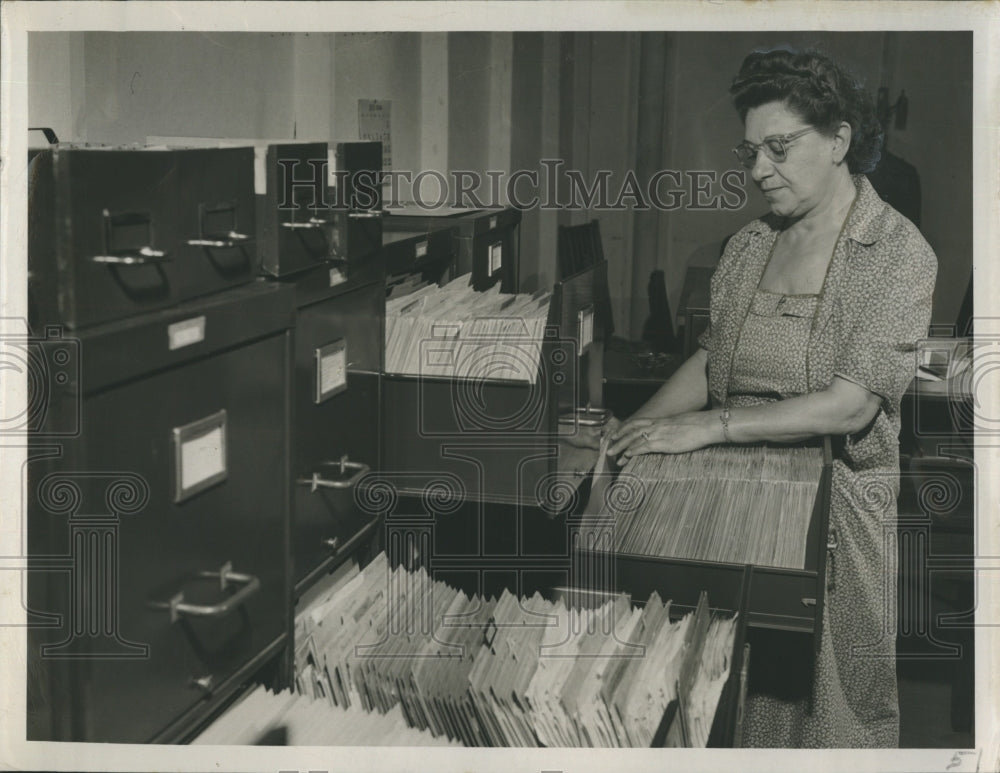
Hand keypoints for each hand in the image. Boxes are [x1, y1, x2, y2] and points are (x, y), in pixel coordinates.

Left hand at [606, 411, 721, 460]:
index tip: (615, 434)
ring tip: (612, 455)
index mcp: (659, 421)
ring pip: (633, 439)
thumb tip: (667, 435)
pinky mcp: (663, 443)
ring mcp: (658, 434)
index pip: (636, 423)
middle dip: (618, 439)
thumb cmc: (697, 426)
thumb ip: (669, 429)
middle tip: (608, 447)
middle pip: (631, 430)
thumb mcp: (679, 425)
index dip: (624, 428)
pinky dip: (632, 451)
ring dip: (621, 447)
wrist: (706, 425)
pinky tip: (626, 456)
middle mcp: (656, 426)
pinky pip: (643, 446)